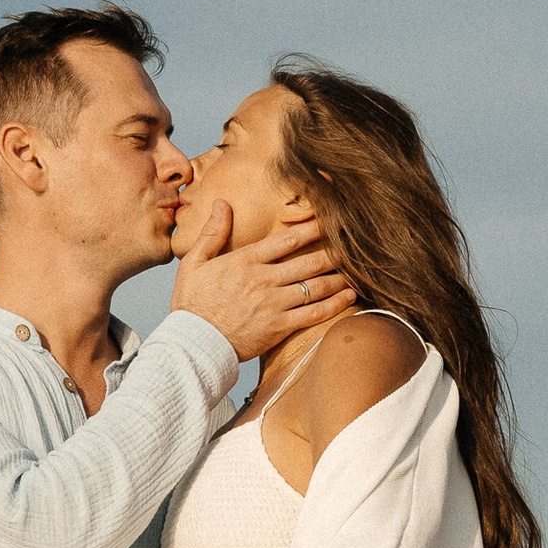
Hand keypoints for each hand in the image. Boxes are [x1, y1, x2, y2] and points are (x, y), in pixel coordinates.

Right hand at [171, 200, 354, 360]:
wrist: (193, 344)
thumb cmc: (191, 304)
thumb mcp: (193, 263)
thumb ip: (212, 233)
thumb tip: (222, 203)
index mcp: (244, 261)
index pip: (286, 239)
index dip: (312, 228)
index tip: (329, 219)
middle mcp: (263, 280)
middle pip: (308, 260)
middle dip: (333, 250)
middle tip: (352, 242)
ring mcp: (273, 304)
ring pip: (315, 285)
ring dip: (339, 275)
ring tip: (356, 267)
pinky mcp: (279, 327)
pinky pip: (314, 313)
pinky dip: (335, 303)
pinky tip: (349, 295)